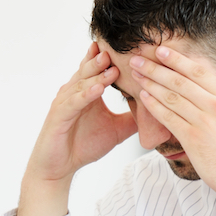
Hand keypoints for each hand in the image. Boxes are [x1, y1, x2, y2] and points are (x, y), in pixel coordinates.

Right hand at [17, 42, 136, 215]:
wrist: (60, 168)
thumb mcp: (116, 130)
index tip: (134, 49)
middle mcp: (74, 92)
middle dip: (104, 58)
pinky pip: (73, 102)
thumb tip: (157, 112)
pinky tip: (97, 89)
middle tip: (120, 47)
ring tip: (110, 65)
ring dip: (96, 73)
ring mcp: (65, 102)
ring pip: (81, 82)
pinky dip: (85, 94)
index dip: (114, 60)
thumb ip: (133, 118)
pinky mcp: (59, 116)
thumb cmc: (83, 146)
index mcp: (88, 92)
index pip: (101, 70)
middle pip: (89, 70)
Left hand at [132, 44, 215, 210]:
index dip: (177, 60)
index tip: (161, 51)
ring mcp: (205, 122)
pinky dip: (154, 105)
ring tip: (136, 74)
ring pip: (171, 96)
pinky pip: (168, 117)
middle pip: (180, 81)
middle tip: (139, 59)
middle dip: (156, 68)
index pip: (199, 72)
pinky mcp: (193, 139)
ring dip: (150, 83)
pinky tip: (143, 97)